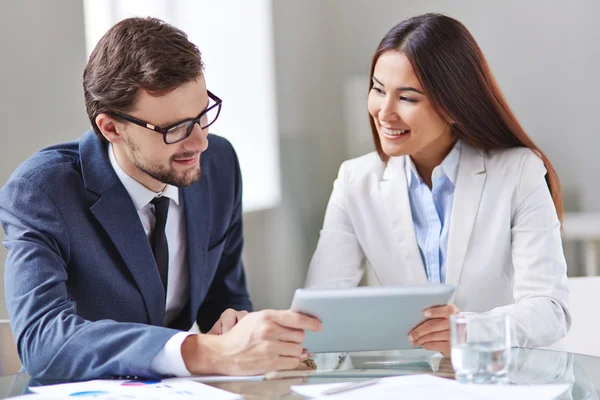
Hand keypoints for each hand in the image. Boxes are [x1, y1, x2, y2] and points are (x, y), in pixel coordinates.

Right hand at [182, 309, 321, 375]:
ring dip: (295, 351)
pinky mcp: (269, 362)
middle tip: (289, 340)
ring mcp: (269, 347)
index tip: (318, 325)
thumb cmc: (240, 336)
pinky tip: (284, 358)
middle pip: (299, 335)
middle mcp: (268, 330)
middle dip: (298, 339)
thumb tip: (300, 326)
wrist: (223, 353)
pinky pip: (291, 361)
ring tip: (283, 349)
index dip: (310, 322)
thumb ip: (278, 319)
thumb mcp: (257, 319)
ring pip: (297, 349)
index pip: (296, 318)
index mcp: (266, 316)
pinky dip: (291, 361)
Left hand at [408, 304, 459, 356]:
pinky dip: (426, 345)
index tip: (424, 313)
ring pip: (432, 336)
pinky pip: (434, 345)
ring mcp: (454, 337)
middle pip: (434, 325)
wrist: (465, 338)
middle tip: (410, 334)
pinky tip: (422, 344)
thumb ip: (438, 314)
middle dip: (419, 331)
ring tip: (413, 340)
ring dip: (420, 339)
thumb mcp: (449, 316)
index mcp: (454, 313)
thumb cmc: (452, 324)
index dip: (435, 312)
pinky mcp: (451, 347)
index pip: (447, 310)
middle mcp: (456, 324)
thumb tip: (418, 316)